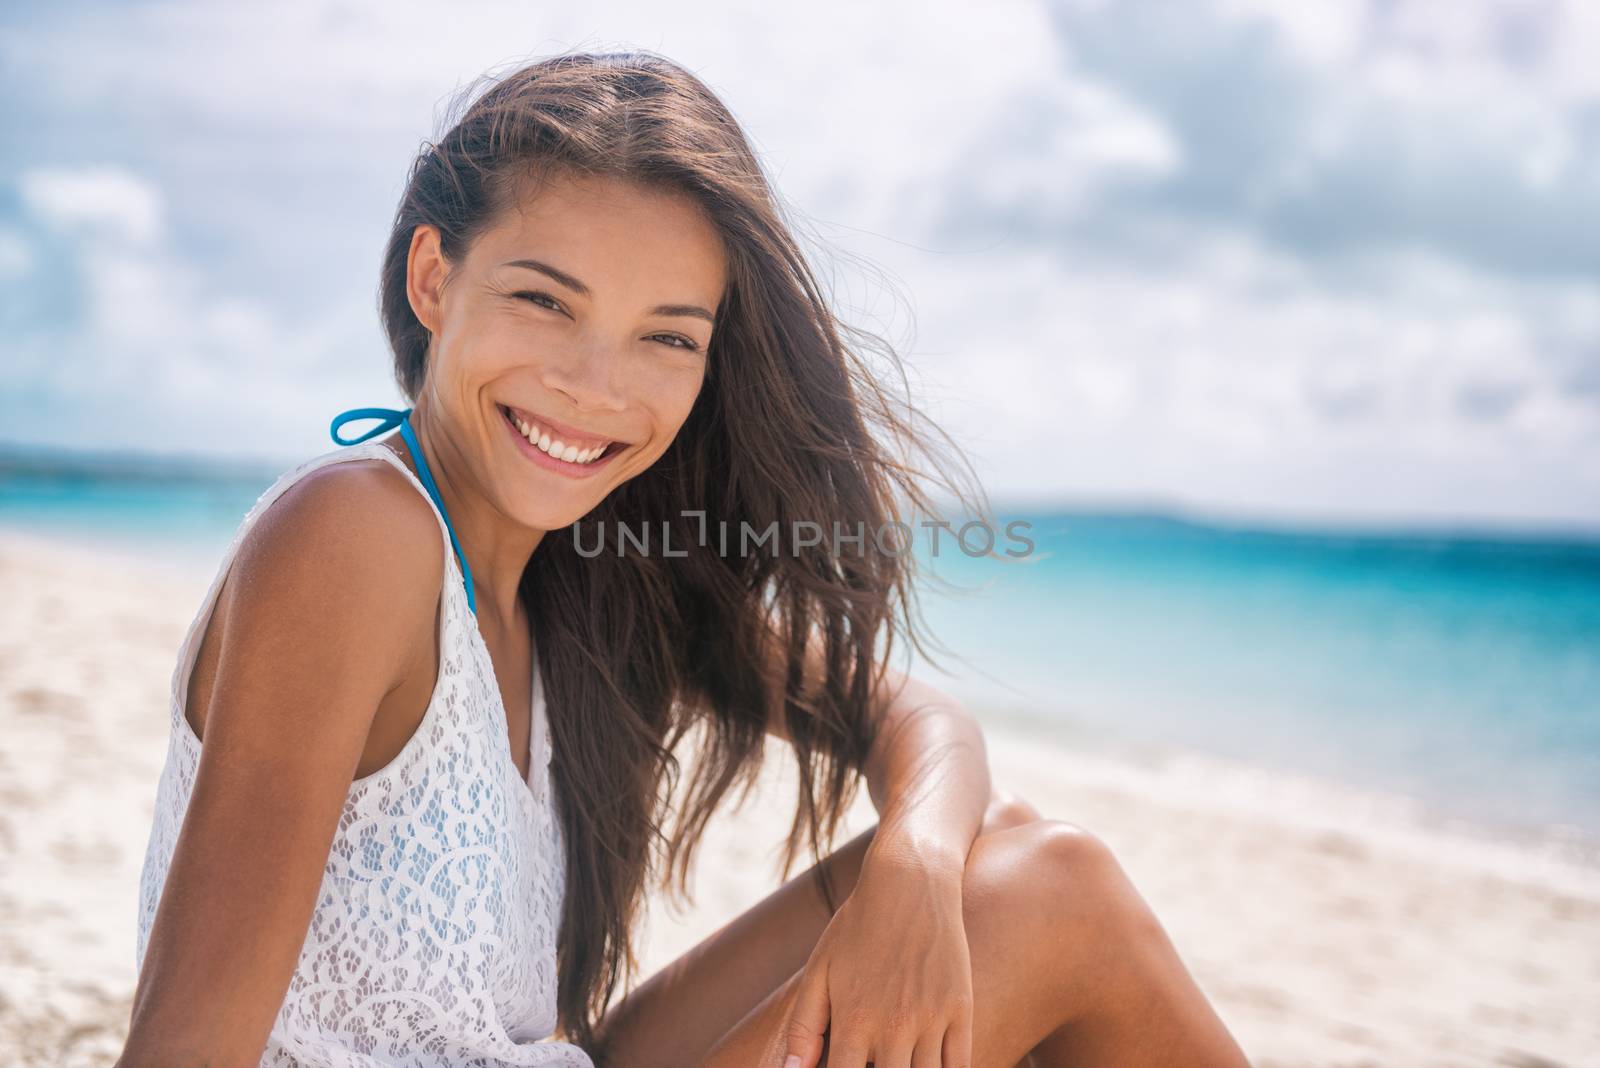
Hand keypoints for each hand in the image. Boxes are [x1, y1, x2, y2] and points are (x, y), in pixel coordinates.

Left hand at [775, 840, 973, 1066]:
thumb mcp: (819, 970)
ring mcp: (932, 1019)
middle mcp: (894, 1026)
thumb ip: (803, 1027)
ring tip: (896, 1061)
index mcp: (854, 1020)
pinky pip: (960, 1066)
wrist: (910, 880)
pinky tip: (927, 1064)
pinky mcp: (961, 1009)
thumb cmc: (857, 926)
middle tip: (873, 1062)